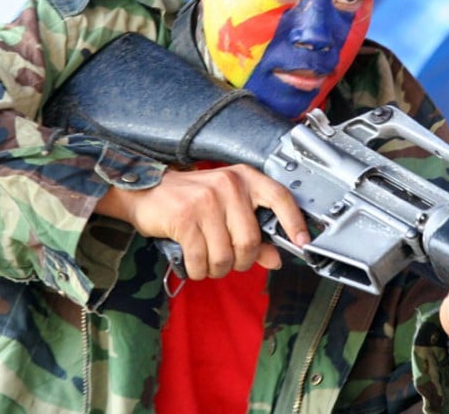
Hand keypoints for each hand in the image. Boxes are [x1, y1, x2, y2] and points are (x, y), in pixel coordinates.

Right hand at [94, 163, 309, 279]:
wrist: (146, 192)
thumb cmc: (189, 199)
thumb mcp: (226, 208)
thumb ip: (253, 232)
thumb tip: (276, 258)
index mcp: (243, 178)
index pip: (280, 197)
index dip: (294, 222)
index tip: (302, 242)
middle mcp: (228, 186)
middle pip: (250, 241)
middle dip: (241, 261)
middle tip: (230, 261)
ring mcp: (206, 201)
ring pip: (225, 256)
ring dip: (216, 269)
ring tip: (208, 261)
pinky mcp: (185, 218)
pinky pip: (201, 260)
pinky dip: (198, 269)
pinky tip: (193, 262)